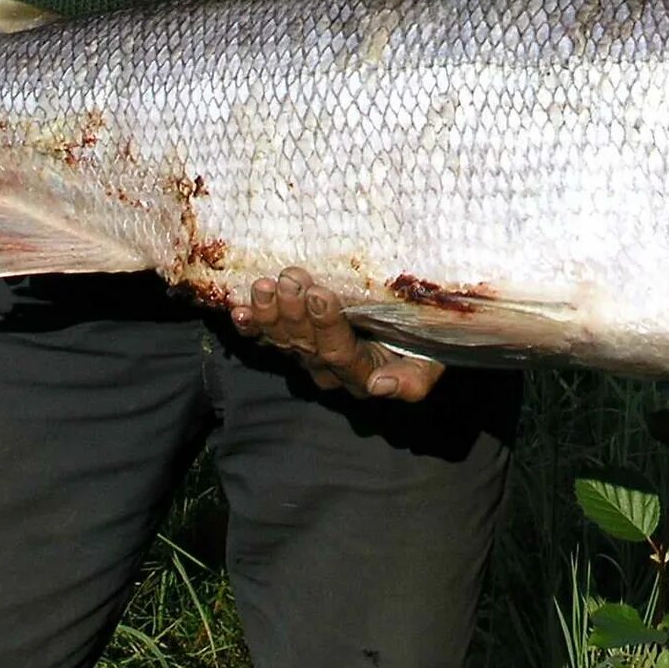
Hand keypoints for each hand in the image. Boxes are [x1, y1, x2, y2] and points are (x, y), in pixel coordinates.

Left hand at [233, 267, 444, 400]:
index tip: (321, 294)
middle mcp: (328, 369)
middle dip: (294, 312)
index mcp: (361, 374)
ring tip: (264, 286)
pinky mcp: (291, 341)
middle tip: (290, 280)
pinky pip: (264, 338)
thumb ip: (411, 381)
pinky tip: (239, 311)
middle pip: (305, 345)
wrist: (412, 333)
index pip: (340, 352)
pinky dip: (250, 325)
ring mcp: (306, 355)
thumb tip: (380, 387)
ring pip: (282, 339)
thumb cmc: (425, 343)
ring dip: (269, 313)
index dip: (327, 325)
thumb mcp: (429, 364)